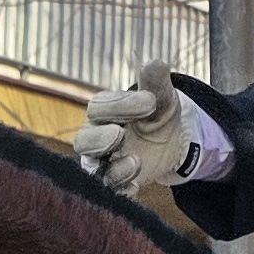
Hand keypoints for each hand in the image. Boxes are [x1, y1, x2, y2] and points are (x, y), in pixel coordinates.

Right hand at [71, 58, 201, 210]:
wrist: (171, 139)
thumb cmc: (156, 113)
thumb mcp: (161, 97)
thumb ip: (155, 82)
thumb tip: (155, 62)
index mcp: (103, 112)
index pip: (98, 108)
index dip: (120, 105)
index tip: (150, 101)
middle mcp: (96, 137)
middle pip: (83, 142)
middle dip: (99, 140)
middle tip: (119, 135)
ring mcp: (103, 162)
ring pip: (92, 170)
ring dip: (111, 168)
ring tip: (136, 161)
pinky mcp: (116, 183)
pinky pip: (109, 191)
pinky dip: (120, 190)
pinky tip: (136, 186)